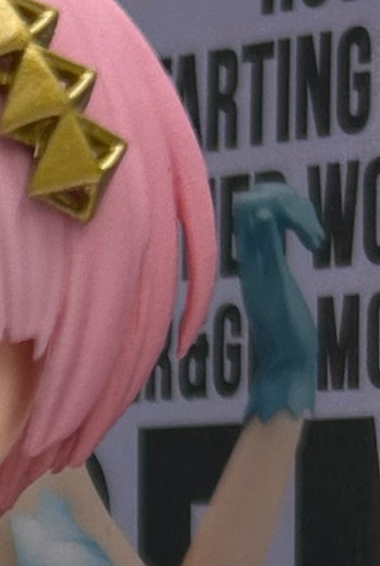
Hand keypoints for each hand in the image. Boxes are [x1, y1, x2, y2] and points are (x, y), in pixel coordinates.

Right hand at [236, 180, 322, 424]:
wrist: (285, 365)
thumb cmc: (286, 331)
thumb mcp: (276, 285)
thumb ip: (271, 260)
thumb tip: (274, 239)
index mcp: (252, 262)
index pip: (249, 208)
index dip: (277, 200)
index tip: (305, 228)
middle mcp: (251, 263)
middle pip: (250, 203)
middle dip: (288, 200)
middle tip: (312, 232)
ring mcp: (258, 272)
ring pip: (258, 214)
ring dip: (295, 212)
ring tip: (315, 240)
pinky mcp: (271, 284)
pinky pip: (266, 245)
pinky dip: (272, 223)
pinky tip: (281, 221)